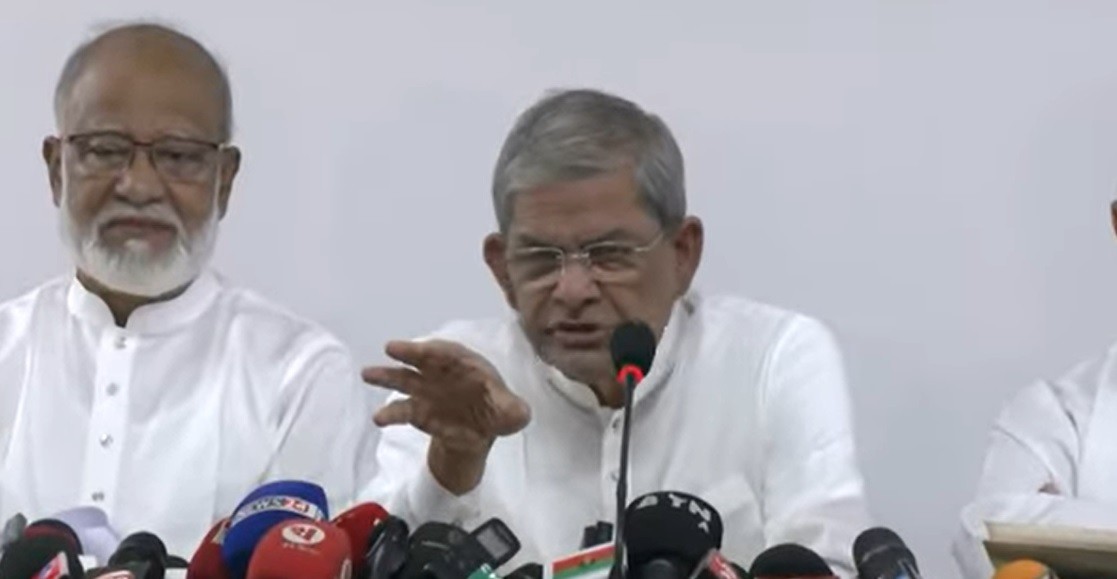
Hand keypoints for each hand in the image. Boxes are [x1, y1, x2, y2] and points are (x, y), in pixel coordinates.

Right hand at [362, 339, 530, 490]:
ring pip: (404, 378)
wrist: (479, 431)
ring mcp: (427, 389)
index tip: (426, 350)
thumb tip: (520, 414)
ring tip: (368, 374)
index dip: (440, 351)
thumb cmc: (496, 411)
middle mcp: (442, 372)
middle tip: (391, 348)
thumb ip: (514, 410)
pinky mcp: (417, 410)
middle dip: (409, 352)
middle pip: (424, 358)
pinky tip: (379, 417)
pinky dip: (390, 412)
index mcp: (467, 365)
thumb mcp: (511, 413)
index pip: (452, 353)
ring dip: (386, 375)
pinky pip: (401, 409)